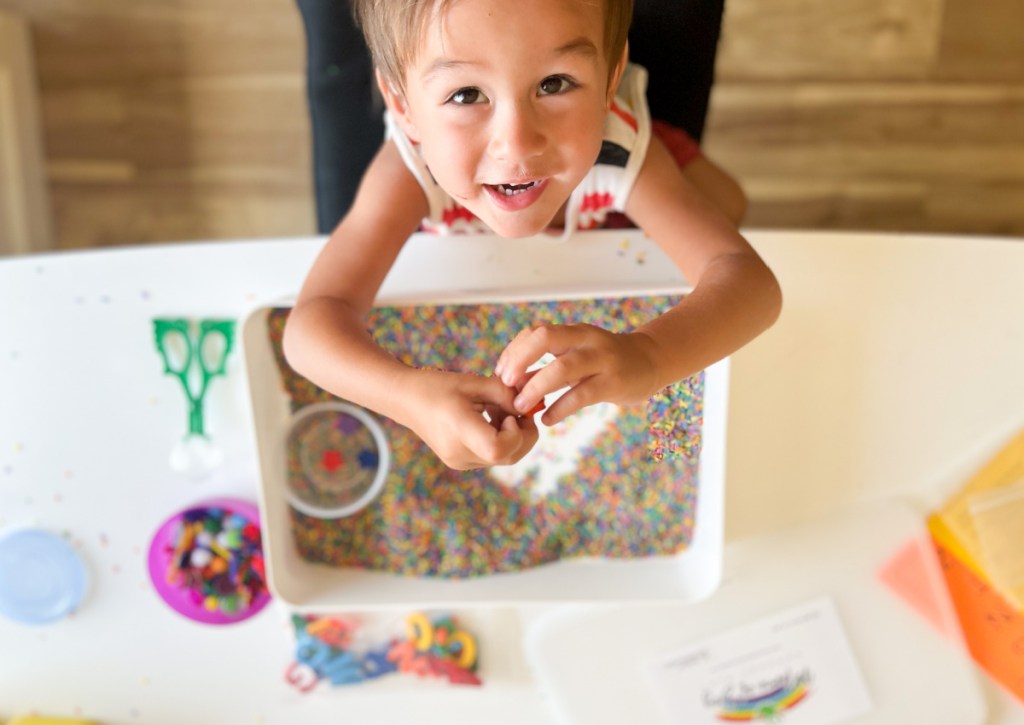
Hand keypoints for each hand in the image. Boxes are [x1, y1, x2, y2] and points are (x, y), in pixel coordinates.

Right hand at [392, 369, 538, 469]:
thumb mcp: (474, 382)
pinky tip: (490, 419)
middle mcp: (459, 453)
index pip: (498, 449)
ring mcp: (460, 462)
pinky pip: (491, 456)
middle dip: (522, 434)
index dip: (515, 434)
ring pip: (503, 458)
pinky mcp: (461, 462)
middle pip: (508, 457)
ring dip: (512, 436)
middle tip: (517, 409)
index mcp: (459, 430)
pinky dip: (500, 440)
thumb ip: (505, 394)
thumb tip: (529, 406)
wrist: (406, 400)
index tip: (511, 414)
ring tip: (499, 411)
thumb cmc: (438, 386)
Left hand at [494, 324, 660, 424]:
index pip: (534, 332)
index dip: (513, 352)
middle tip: (506, 385)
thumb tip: (511, 383)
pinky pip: (580, 395)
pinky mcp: (614, 382)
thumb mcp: (574, 358)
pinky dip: (559, 409)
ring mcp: (602, 359)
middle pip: (544, 338)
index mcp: (573, 331)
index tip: (501, 374)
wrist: (650, 362)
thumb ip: (545, 368)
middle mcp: (586, 339)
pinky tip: (548, 420)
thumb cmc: (604, 362)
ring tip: (521, 406)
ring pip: (561, 368)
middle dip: (519, 360)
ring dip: (535, 387)